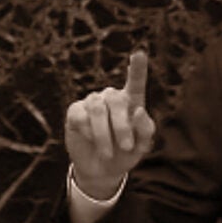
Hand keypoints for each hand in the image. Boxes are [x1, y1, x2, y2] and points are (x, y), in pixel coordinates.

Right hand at [64, 51, 154, 198]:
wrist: (102, 169)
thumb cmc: (125, 154)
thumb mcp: (141, 146)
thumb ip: (146, 129)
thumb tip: (138, 110)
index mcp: (132, 102)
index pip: (135, 82)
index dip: (137, 69)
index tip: (139, 54)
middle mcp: (111, 97)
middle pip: (116, 100)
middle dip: (123, 126)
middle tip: (127, 147)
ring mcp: (92, 102)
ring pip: (98, 110)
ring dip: (105, 135)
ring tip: (109, 153)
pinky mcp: (75, 111)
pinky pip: (81, 117)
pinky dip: (89, 133)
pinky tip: (91, 141)